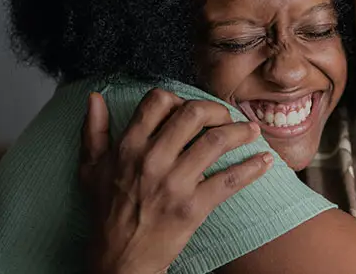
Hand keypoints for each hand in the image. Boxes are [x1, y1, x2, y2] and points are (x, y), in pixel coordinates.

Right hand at [79, 88, 272, 273]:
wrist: (119, 259)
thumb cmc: (106, 213)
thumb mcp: (91, 168)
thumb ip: (94, 130)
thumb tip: (95, 98)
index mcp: (129, 147)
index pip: (159, 101)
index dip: (178, 98)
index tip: (188, 108)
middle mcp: (152, 160)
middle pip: (194, 114)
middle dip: (216, 109)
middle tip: (226, 116)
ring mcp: (174, 183)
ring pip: (216, 142)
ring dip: (241, 132)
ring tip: (251, 131)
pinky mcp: (193, 207)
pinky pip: (229, 181)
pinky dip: (252, 168)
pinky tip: (264, 161)